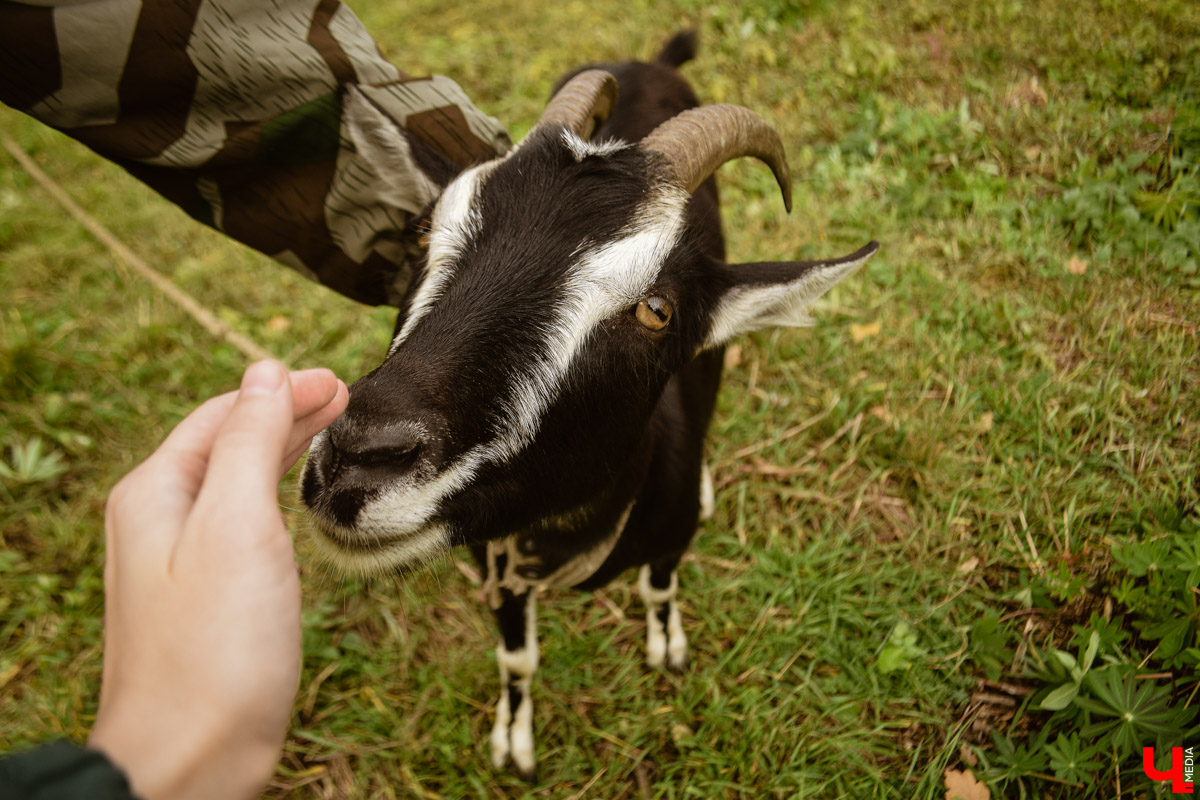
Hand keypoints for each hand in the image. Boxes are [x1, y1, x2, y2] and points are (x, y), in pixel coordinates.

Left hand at [88, 361, 347, 799]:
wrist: (190, 756)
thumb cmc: (214, 645)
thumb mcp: (236, 522)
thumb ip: (248, 441)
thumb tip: (262, 373)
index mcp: (157, 492)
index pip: (223, 413)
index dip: (280, 390)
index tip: (338, 382)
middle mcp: (159, 520)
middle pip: (226, 443)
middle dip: (284, 415)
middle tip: (344, 400)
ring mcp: (181, 562)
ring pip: (235, 483)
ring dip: (281, 452)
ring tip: (330, 435)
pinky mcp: (207, 599)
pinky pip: (242, 524)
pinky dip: (275, 497)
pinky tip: (297, 505)